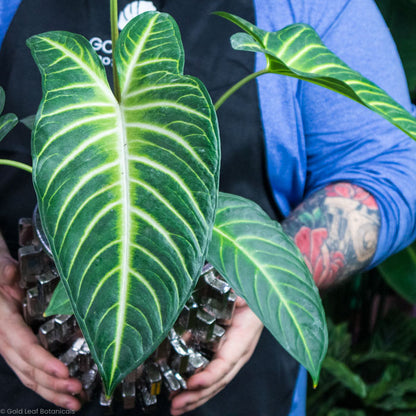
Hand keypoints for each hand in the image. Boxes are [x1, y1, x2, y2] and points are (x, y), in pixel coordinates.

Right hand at [0, 234, 82, 409]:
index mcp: (3, 323)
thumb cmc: (0, 274)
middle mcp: (5, 340)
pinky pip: (30, 371)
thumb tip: (9, 273)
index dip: (43, 361)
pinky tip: (64, 394)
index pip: (24, 346)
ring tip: (75, 402)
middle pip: (29, 369)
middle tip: (77, 392)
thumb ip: (4, 271)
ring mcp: (11, 348)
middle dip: (54, 384)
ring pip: (29, 376)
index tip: (63, 372)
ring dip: (52, 392)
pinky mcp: (17, 350)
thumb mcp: (0, 268)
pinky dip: (47, 385)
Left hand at [170, 297, 262, 414]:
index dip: (210, 375)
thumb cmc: (250, 297)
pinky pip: (211, 374)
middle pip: (218, 380)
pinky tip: (183, 393)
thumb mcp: (243, 294)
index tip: (192, 383)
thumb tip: (227, 297)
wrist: (259, 299)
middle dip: (197, 395)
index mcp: (243, 339)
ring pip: (214, 383)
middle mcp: (238, 353)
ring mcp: (231, 356)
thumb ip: (235, 297)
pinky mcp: (223, 354)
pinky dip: (198, 387)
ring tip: (176, 407)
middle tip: (176, 404)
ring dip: (195, 397)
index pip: (226, 362)